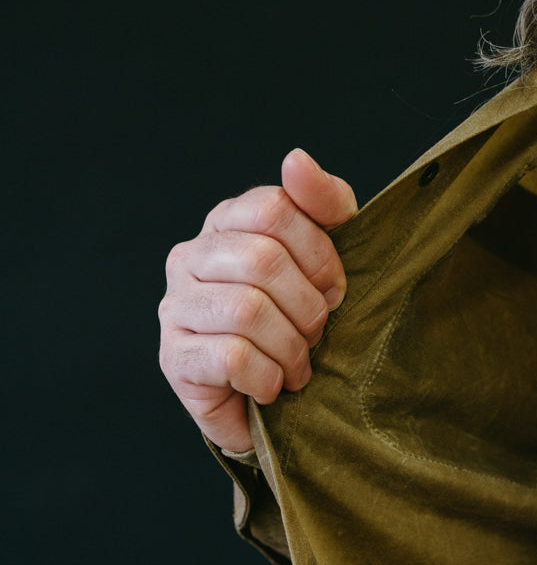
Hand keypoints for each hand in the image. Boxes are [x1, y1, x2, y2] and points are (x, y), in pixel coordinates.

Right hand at [158, 149, 356, 451]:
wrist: (271, 405)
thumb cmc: (297, 324)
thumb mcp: (326, 260)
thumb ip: (325, 205)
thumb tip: (295, 160)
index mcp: (226, 223)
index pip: (275, 209)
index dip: (319, 254)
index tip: (333, 290)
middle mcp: (190, 256)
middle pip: (264, 260)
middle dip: (308, 307)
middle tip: (315, 336)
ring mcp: (175, 306)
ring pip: (248, 311)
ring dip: (291, 349)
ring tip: (296, 367)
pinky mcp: (174, 357)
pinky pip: (233, 357)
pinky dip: (268, 378)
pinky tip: (270, 387)